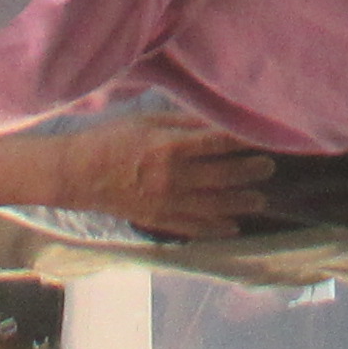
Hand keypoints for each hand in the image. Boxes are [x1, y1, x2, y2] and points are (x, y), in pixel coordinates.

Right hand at [47, 111, 272, 240]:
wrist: (78, 174)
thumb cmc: (112, 139)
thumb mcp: (147, 119)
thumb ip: (183, 121)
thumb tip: (216, 119)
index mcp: (171, 147)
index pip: (218, 144)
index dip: (244, 142)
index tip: (265, 138)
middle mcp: (174, 178)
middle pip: (223, 176)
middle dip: (250, 173)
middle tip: (269, 168)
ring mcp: (168, 203)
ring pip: (214, 206)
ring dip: (240, 203)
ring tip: (260, 200)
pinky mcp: (159, 220)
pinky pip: (194, 228)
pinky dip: (215, 229)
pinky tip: (232, 227)